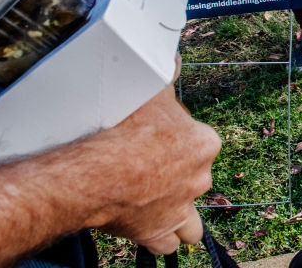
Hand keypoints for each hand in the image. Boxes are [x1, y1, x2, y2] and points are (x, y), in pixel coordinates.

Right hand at [93, 57, 220, 253]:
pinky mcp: (159, 233)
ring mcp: (182, 208)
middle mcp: (200, 179)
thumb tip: (173, 57)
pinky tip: (147, 225)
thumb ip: (166, 75)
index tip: (159, 136)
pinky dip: (160, 237)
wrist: (96, 171)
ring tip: (160, 203)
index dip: (180, 138)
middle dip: (178, 174)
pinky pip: (169, 244)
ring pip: (193, 220)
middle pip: (196, 176)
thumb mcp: (151, 91)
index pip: (201, 141)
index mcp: (205, 144)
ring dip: (181, 212)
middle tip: (149, 166)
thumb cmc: (124, 129)